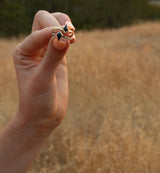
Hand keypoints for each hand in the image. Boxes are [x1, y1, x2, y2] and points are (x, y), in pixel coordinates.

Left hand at [13, 11, 75, 130]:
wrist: (43, 115)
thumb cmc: (37, 100)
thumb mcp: (43, 79)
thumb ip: (53, 58)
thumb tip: (64, 37)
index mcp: (24, 51)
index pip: (39, 31)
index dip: (53, 32)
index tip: (68, 40)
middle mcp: (33, 49)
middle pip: (43, 21)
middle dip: (57, 23)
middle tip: (71, 33)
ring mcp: (46, 53)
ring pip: (53, 26)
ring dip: (64, 25)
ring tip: (73, 36)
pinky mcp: (58, 59)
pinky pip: (62, 40)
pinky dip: (68, 36)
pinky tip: (73, 41)